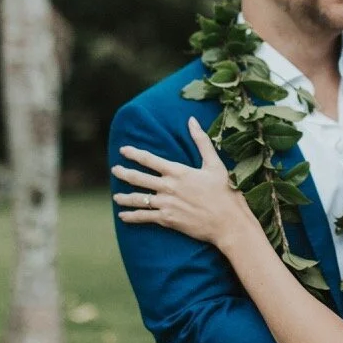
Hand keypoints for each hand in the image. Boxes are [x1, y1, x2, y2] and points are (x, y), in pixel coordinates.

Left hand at [113, 117, 253, 248]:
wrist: (228, 222)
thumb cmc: (225, 192)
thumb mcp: (214, 164)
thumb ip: (201, 141)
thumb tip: (192, 120)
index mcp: (178, 171)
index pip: (150, 159)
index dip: (134, 153)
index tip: (123, 150)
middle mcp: (168, 187)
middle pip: (138, 178)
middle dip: (124, 173)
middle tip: (114, 170)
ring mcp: (166, 204)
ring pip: (138, 199)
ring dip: (124, 197)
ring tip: (115, 197)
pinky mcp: (168, 219)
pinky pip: (144, 217)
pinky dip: (132, 217)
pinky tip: (123, 216)